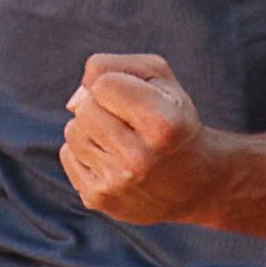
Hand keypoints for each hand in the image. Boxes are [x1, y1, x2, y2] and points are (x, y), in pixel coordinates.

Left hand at [60, 53, 219, 225]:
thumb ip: (112, 67)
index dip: (115, 84)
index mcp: (162, 125)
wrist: (196, 184)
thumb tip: (74, 101)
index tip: (137, 99)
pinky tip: (113, 160)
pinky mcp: (99, 199)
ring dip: (91, 130)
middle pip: (83, 109)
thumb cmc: (173, 119)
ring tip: (122, 140)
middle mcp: (139, 158)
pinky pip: (68, 156)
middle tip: (129, 121)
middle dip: (101, 107)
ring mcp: (117, 183)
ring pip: (73, 132)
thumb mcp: (159, 79)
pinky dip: (85, 152)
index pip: (102, 84)